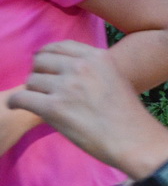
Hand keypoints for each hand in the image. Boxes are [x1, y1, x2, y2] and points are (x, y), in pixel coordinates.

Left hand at [8, 41, 167, 175]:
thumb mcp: (116, 78)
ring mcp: (67, 86)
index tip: (45, 65)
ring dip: (32, 92)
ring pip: (30, 81)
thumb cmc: (127, 115)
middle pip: (41, 61)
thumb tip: (63, 67)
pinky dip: (16, 103)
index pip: (60, 46)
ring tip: (40, 103)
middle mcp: (81, 67)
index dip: (48, 54)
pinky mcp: (54, 107)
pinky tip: (18, 107)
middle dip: (39, 74)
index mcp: (98, 57)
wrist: (133, 140)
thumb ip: (93, 68)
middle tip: (44, 89)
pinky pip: (20, 98)